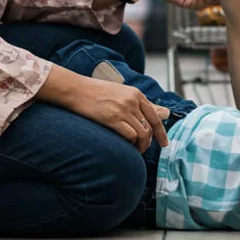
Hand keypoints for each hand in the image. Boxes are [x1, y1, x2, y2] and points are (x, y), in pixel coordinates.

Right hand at [51, 68, 169, 151]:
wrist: (75, 89)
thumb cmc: (95, 92)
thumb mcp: (121, 93)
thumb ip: (140, 104)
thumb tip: (164, 113)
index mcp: (136, 94)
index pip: (155, 116)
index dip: (161, 132)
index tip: (164, 143)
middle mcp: (132, 101)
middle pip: (149, 127)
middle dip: (148, 142)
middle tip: (142, 149)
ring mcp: (123, 109)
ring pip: (142, 133)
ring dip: (140, 145)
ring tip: (134, 149)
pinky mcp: (112, 118)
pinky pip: (130, 136)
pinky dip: (130, 143)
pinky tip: (125, 145)